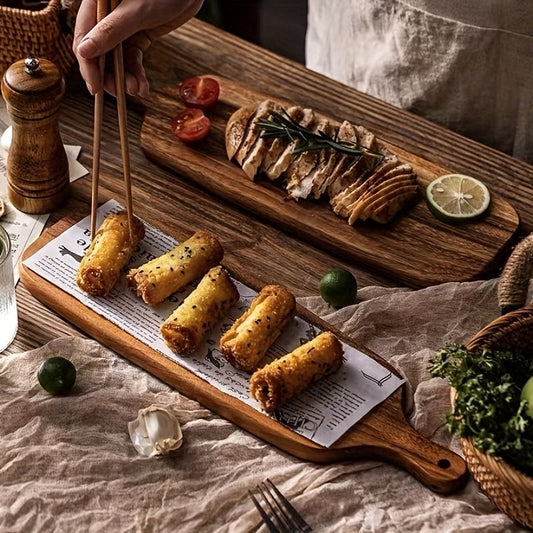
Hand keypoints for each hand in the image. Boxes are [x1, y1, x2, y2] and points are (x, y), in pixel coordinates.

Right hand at [73, 0, 202, 96]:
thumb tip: (84, 52)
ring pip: (117, 60)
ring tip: (137, 92)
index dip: (88, 66)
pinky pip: (133, 59)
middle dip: (109, 77)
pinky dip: (137, 74)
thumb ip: (110, 32)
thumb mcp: (135, 12)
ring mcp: (122, 28)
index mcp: (97, 6)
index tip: (95, 89)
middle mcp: (105, 18)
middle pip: (99, 54)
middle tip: (119, 94)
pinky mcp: (138, 35)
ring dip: (125, 79)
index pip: (84, 40)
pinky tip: (143, 88)